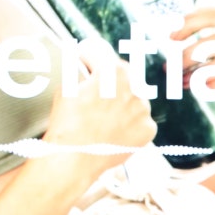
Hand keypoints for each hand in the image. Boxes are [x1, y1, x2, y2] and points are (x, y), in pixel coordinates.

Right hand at [42, 41, 156, 177]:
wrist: (76, 158)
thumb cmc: (67, 123)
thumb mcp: (66, 87)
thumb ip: (77, 70)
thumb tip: (77, 62)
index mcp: (114, 71)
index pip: (103, 56)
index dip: (90, 59)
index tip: (86, 63)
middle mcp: (134, 87)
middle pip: (123, 77)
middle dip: (110, 80)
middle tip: (98, 90)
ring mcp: (144, 110)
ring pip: (134, 99)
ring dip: (123, 102)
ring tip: (105, 115)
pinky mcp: (148, 129)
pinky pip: (140, 120)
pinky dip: (130, 123)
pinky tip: (115, 129)